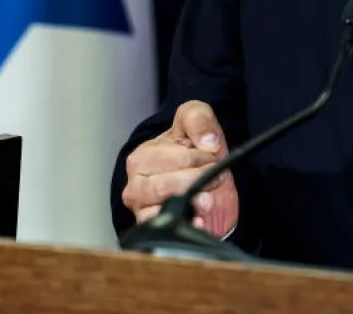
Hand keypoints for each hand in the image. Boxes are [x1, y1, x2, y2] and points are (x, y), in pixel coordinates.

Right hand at [121, 100, 238, 237]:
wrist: (200, 178)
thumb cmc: (190, 149)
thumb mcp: (194, 120)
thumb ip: (198, 119)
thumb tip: (207, 141)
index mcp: (141, 158)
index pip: (177, 159)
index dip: (201, 158)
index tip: (212, 156)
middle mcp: (136, 186)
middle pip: (166, 187)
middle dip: (199, 179)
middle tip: (216, 177)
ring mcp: (144, 211)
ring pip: (163, 210)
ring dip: (193, 203)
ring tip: (208, 199)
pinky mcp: (156, 230)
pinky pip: (165, 232)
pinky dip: (186, 226)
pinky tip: (201, 221)